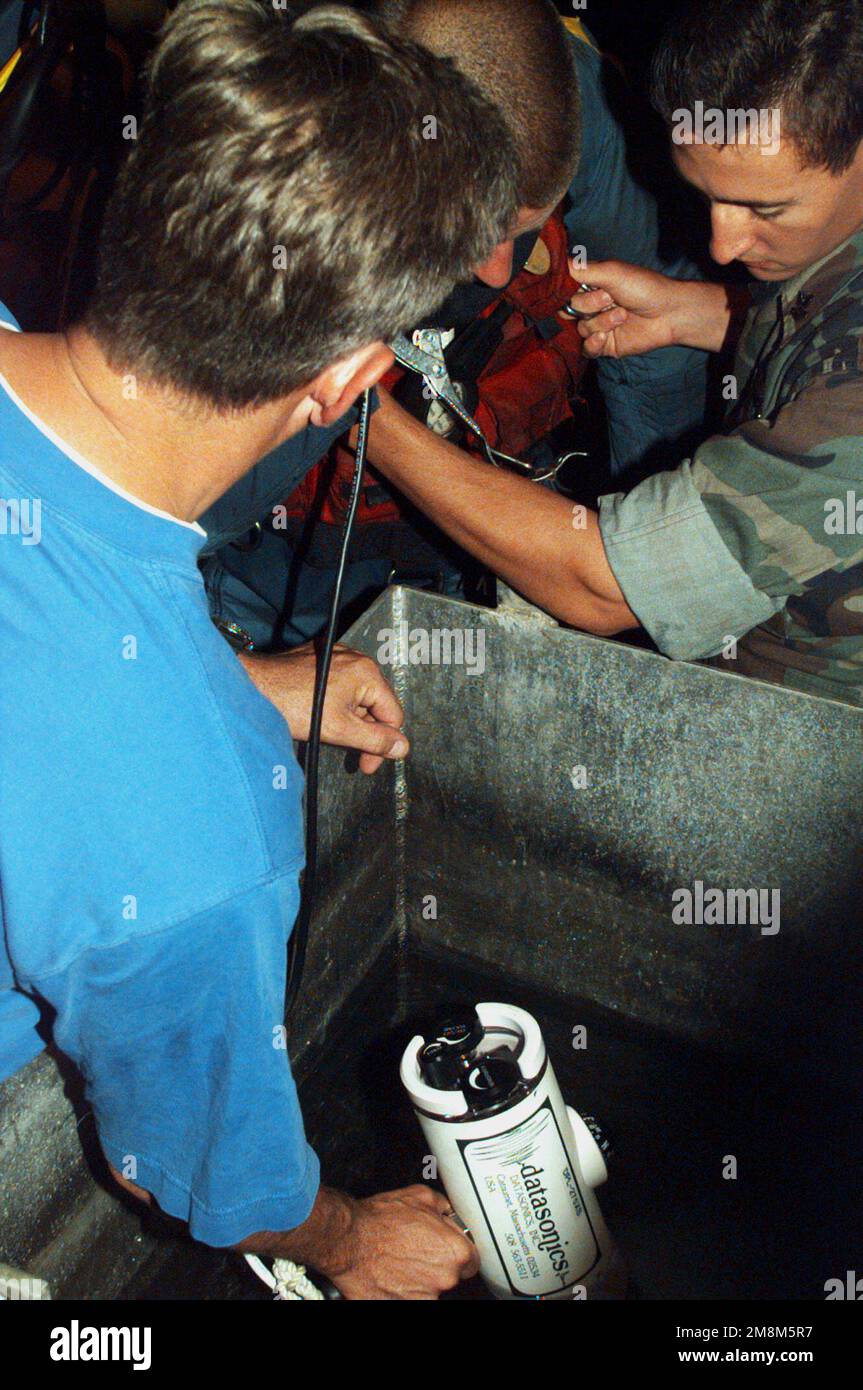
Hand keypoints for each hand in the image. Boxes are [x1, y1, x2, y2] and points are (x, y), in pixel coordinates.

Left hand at [240, 644, 408, 774]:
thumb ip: (375, 740)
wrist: (253, 686)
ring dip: (350, 719)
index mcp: (367, 672)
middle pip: (376, 705)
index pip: (393, 714)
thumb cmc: (292, 705)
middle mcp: (356, 658)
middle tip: (353, 757)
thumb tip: (402, 747)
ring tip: (329, 732)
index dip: (383, 744)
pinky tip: (321, 716)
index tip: (367, 764)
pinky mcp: (321, 659)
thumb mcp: (340, 730)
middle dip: (365, 732)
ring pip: (357, 697)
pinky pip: (340, 685)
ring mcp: (338, 656)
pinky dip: (336, 704)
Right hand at [330, 1185, 480, 1300]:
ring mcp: (424, 1298)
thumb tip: (450, 1214)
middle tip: (414, 1250)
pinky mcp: (403, 1307)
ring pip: (428, 1289)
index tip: (445, 1249)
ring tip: (398, 1261)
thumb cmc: (381, 1220)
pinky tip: (389, 1274)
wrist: (349, 1241)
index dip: (456, 1252)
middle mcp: (444, 1279)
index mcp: (455, 1252)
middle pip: (449, 1276)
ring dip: (418, 1278)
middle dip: (435, 1264)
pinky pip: (410, 1297)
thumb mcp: (421, 1196)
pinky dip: (401, 1290)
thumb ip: (445, 1208)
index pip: (471, 1261)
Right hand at [563, 259, 682, 358]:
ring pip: (582, 329)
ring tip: (622, 316)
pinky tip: (605, 337)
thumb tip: (559, 263)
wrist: (669, 313)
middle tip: (611, 299)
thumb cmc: (644, 287)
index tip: (575, 289)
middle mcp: (593, 306)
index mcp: (592, 285)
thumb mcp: (612, 272)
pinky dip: (594, 344)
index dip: (567, 293)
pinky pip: (587, 349)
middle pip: (571, 310)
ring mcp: (599, 326)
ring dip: (601, 322)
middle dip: (590, 305)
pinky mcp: (606, 345)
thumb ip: (583, 269)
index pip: (565, 291)